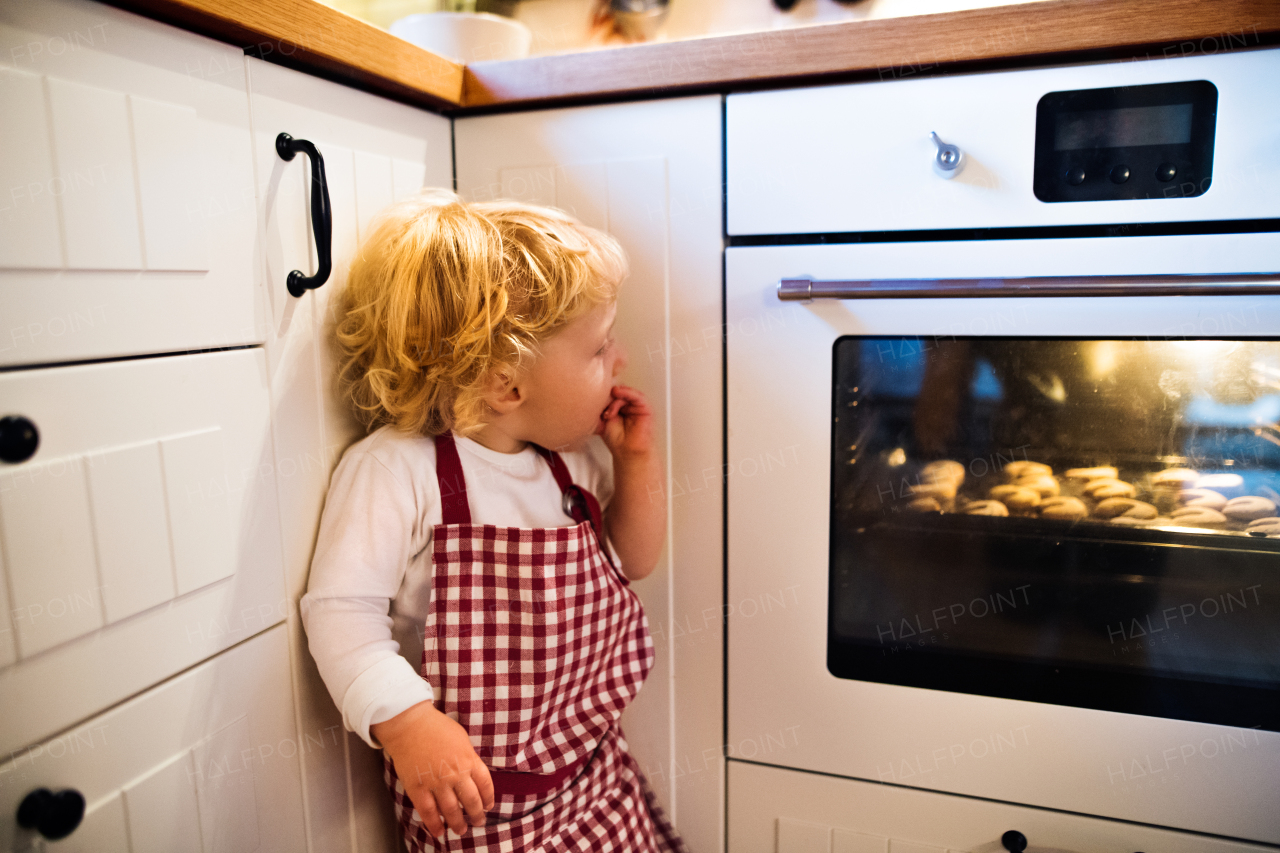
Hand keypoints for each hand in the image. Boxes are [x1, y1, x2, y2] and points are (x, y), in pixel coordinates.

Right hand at [372, 702, 493, 838]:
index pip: (485, 784)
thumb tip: (471, 773)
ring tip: (461, 830)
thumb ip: (468, 757)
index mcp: (469, 759)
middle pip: (471, 801)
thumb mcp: (461, 738)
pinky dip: (434, 824)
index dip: (488, 798)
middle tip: (478, 822)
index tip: (488, 806)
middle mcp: (456, 774)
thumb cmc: (435, 726)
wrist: (409, 724)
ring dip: (458, 823)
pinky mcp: (418, 788)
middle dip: (476, 815)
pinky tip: (439, 832)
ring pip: (452, 810)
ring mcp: (437, 783)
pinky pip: (428, 812)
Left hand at [595, 384, 654, 457]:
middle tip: (601, 410)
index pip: (610, 393)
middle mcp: (627, 403)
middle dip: (607, 398)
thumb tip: (594, 397)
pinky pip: (636, 395)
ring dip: (614, 399)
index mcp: (617, 405)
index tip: (592, 401)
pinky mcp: (645, 407)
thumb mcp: (601, 420)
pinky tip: (617, 393)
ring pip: (624, 392)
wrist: (627, 452)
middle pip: (616, 391)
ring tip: (608, 413)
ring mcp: (636, 405)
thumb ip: (599, 408)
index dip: (601, 395)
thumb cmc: (616, 439)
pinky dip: (626, 392)